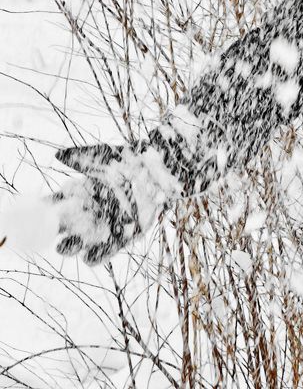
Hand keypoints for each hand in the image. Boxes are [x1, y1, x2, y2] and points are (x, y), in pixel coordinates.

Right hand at [51, 143, 178, 264]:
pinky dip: (94, 256)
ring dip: (69, 246)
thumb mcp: (103, 155)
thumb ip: (80, 156)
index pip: (51, 206)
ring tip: (71, 241)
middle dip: (51, 233)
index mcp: (77, 194)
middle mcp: (85, 214)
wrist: (159, 169)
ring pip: (74, 246)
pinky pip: (99, 256)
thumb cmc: (129, 160)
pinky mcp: (118, 240)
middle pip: (58, 231)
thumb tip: (58, 156)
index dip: (41, 211)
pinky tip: (92, 250)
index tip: (34, 212)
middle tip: (54, 228)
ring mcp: (100, 228)